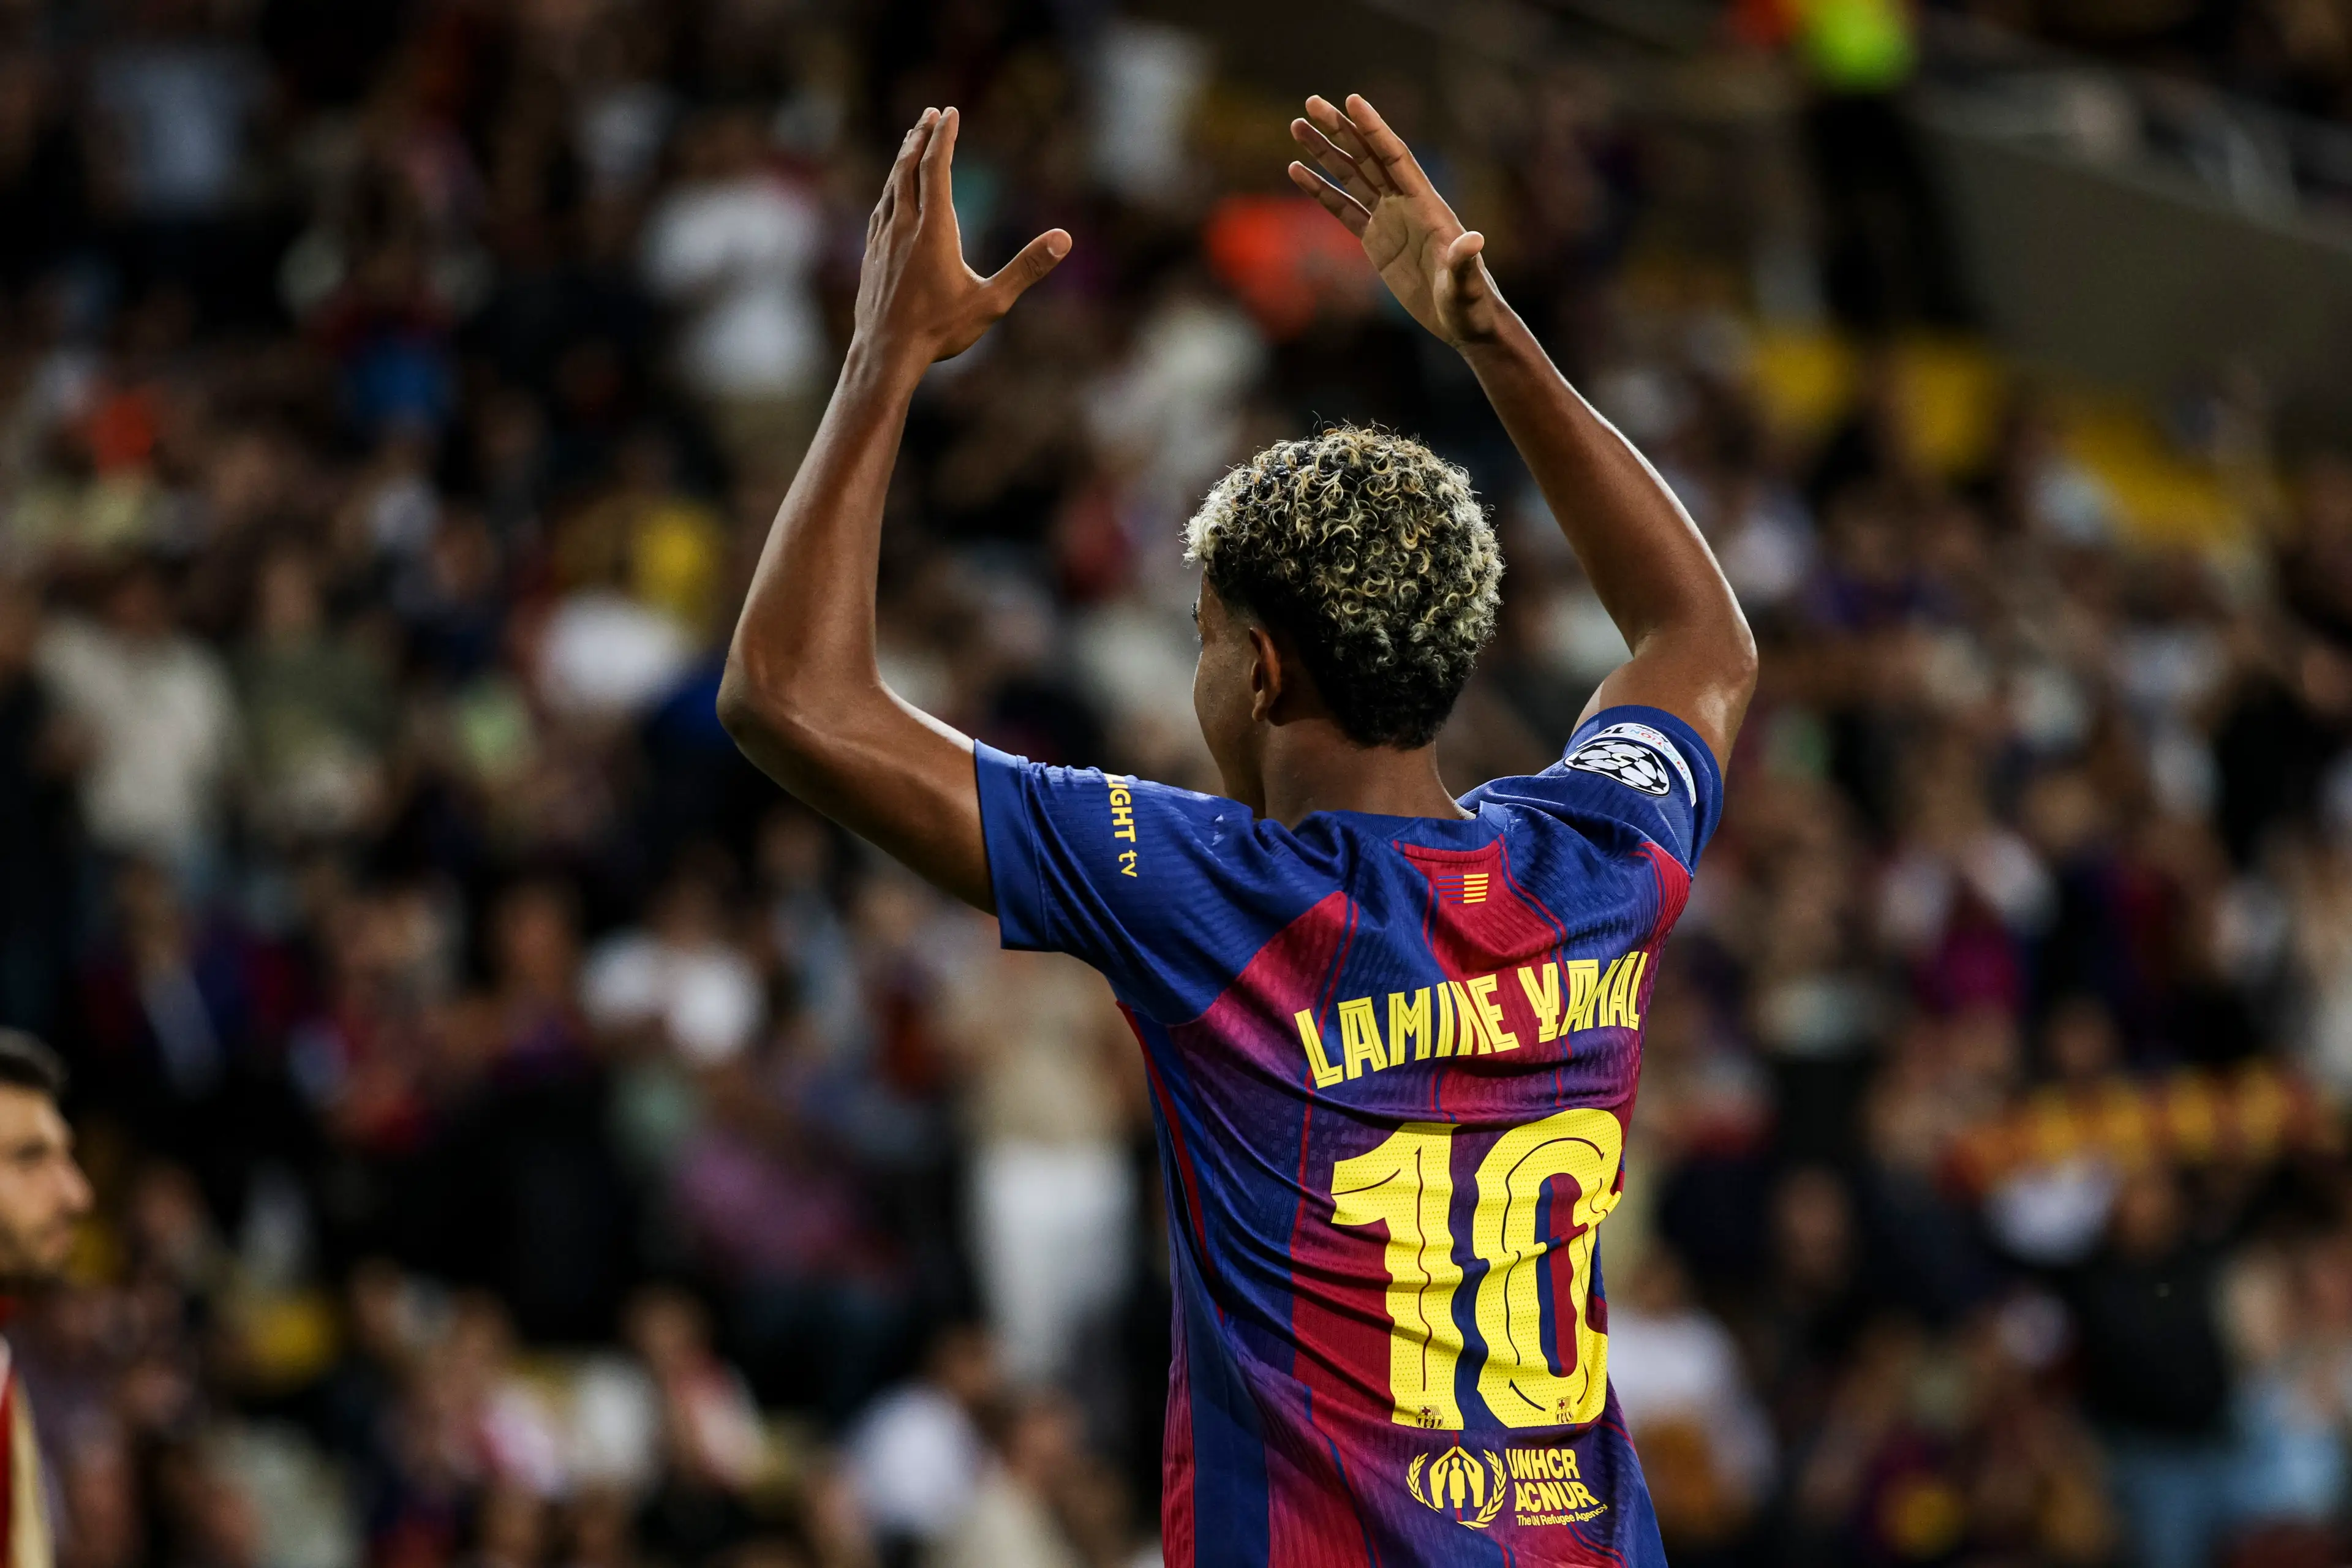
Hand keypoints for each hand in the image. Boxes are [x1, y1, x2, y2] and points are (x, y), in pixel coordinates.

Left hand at [854, 107, 1070, 368]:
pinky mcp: (870, 255)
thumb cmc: (940, 330)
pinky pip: (880, 210)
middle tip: (929, 114)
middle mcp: (904, 226)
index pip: (937, 168)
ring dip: (902, 160)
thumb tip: (1064, 239)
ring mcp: (882, 239)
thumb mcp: (992, 302)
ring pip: (891, 186)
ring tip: (910, 142)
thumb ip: (1027, 267)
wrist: (885, 353)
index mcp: (934, 229)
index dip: (944, 137)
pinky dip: (889, 189)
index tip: (950, 113)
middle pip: (909, 168)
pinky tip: (890, 194)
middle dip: (920, 138)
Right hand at [1288, 94, 1501, 350]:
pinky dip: (1321, 190)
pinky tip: (1298, 172)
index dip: (1374, 130)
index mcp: (1426, 205)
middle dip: (1340, 129)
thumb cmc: (1470, 304)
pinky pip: (1343, 209)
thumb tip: (1473, 241)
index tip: (1351, 101)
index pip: (1394, 157)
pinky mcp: (1376, 240)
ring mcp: (1390, 220)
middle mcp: (1406, 204)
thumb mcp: (1466, 284)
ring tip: (1297, 127)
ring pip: (1352, 176)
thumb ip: (1463, 261)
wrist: (1464, 322)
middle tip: (1311, 103)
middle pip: (1367, 157)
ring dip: (1325, 152)